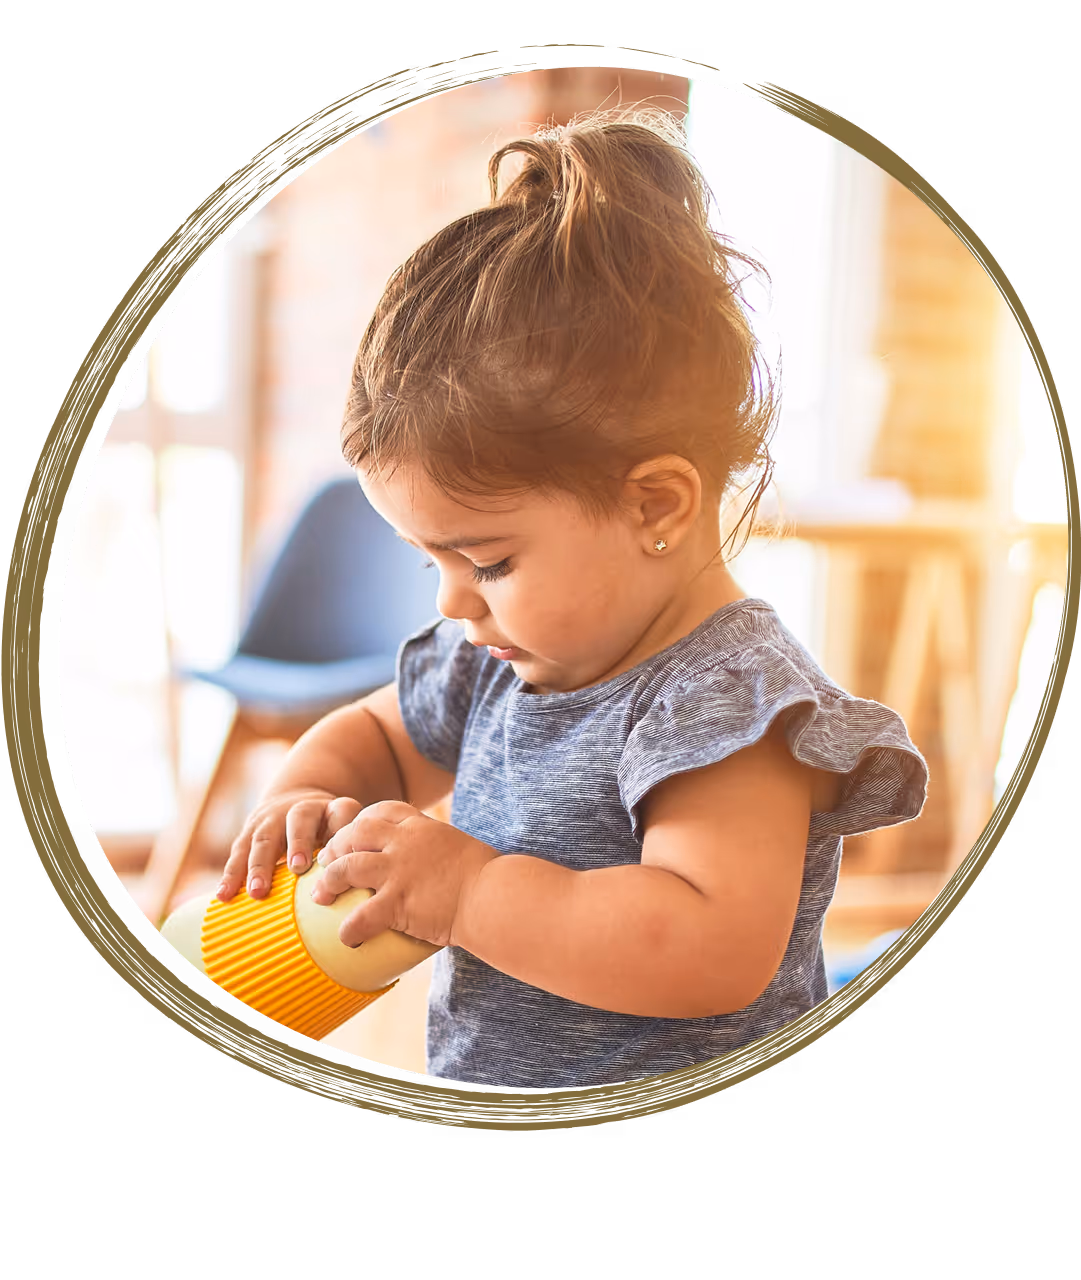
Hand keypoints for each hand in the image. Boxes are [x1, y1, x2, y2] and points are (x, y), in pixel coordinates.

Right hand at [217, 790, 364, 901]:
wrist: (294, 802)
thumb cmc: (327, 830)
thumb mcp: (344, 832)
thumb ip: (352, 852)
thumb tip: (362, 890)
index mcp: (331, 808)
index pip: (341, 811)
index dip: (341, 825)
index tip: (340, 849)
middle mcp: (299, 809)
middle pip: (299, 821)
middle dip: (298, 844)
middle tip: (298, 867)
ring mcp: (271, 818)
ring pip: (264, 838)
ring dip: (259, 865)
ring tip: (258, 892)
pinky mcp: (249, 832)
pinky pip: (238, 852)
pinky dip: (230, 874)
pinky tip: (224, 895)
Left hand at [311, 801, 496, 948]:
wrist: (494, 896)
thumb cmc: (488, 877)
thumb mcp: (460, 847)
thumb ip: (439, 848)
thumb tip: (438, 862)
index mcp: (421, 826)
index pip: (381, 811)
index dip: (360, 822)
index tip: (352, 835)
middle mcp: (405, 842)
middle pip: (355, 833)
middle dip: (336, 847)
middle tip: (326, 864)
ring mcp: (399, 871)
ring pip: (347, 868)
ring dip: (329, 882)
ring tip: (319, 897)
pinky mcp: (398, 902)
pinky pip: (362, 915)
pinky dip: (350, 928)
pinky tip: (346, 938)